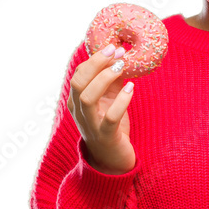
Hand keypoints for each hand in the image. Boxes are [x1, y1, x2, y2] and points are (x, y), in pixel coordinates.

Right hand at [67, 48, 135, 174]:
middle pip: (78, 82)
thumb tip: (121, 56)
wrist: (113, 160)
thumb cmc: (111, 127)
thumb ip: (112, 81)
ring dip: (104, 79)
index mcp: (77, 102)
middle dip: (96, 64)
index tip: (113, 47)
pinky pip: (110, 118)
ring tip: (122, 67)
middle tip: (115, 51)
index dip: (94, 59)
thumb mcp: (109, 100)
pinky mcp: (106, 137)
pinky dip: (121, 101)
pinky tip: (131, 88)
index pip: (78, 75)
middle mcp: (79, 112)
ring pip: (87, 98)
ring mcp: (90, 125)